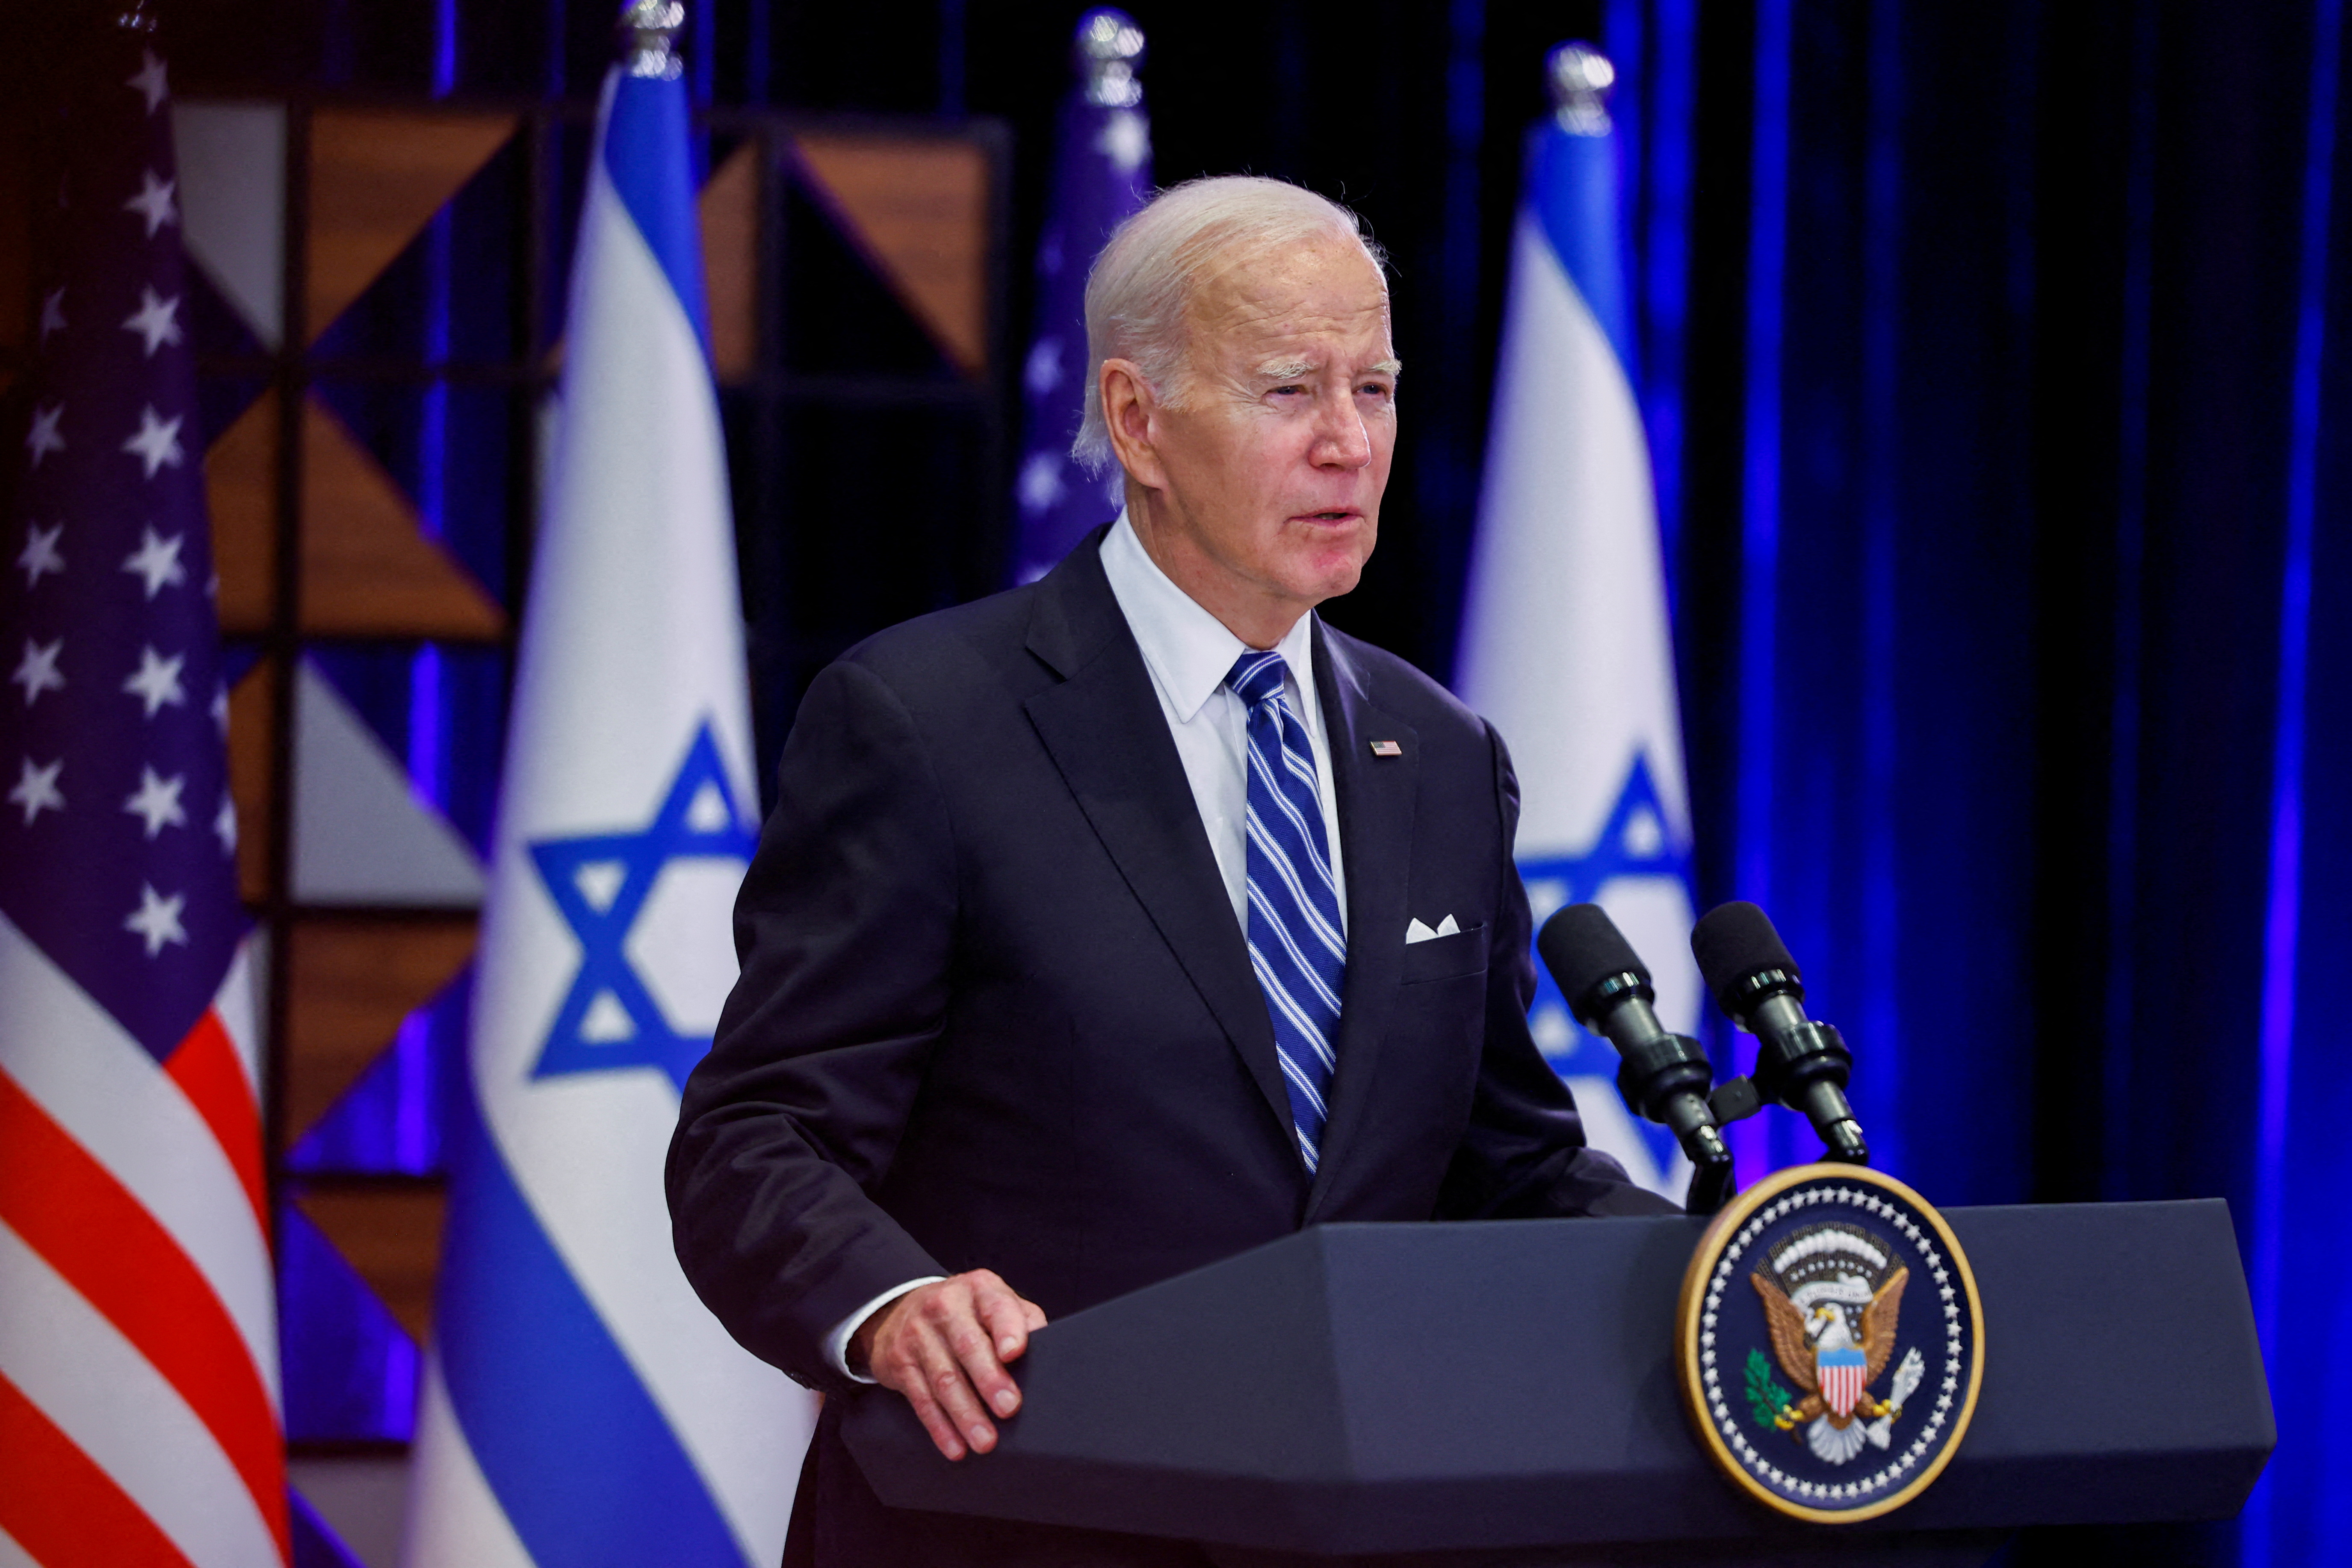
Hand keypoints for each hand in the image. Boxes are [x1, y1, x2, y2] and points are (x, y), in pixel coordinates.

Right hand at [851, 1269, 1046, 1460]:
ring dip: (965, 1414)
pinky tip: (955, 1446)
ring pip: (943, 1378)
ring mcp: (918, 1333)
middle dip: (989, 1380)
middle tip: (1009, 1408)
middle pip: (968, 1345)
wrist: (902, 1309)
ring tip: (986, 1441)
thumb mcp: (995, 1303)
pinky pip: (921, 1398)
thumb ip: (1023, 1322)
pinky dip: (940, 1427)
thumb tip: (1050, 1355)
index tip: (1015, 1353)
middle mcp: (945, 1306)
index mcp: (980, 1289)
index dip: (1007, 1329)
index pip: (997, 1306)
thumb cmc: (967, 1313)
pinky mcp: (900, 1362)